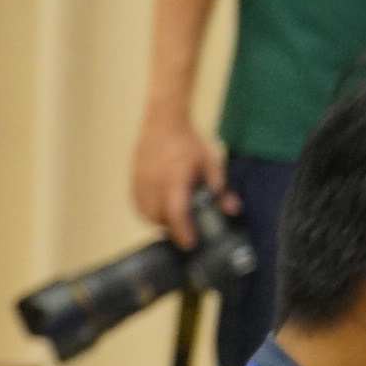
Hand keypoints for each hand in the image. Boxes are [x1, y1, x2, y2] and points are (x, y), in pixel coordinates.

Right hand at [131, 113, 225, 246]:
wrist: (163, 122)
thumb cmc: (188, 142)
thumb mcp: (211, 163)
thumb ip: (220, 189)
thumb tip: (232, 209)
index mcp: (175, 181)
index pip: (176, 214)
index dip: (182, 232)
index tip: (190, 243)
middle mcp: (154, 184)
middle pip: (158, 218)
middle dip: (171, 227)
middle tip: (185, 227)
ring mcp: (141, 182)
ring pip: (145, 213)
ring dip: (158, 220)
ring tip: (172, 216)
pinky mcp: (133, 179)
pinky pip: (137, 204)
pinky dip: (147, 211)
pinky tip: (158, 207)